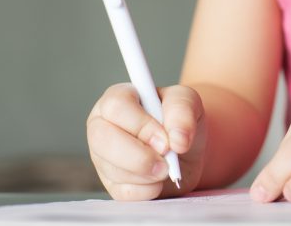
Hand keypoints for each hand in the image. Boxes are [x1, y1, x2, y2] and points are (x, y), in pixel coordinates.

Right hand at [86, 83, 207, 199]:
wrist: (187, 150)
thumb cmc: (179, 120)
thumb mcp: (187, 101)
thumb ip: (182, 109)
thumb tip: (177, 139)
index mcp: (117, 98)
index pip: (117, 106)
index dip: (142, 125)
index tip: (166, 141)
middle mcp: (102, 125)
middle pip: (102, 139)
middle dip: (139, 156)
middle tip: (165, 162)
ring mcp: (102, 157)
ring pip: (113, 169)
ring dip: (148, 174)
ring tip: (167, 167)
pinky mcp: (110, 183)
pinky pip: (123, 192)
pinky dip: (147, 190)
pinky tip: (158, 180)